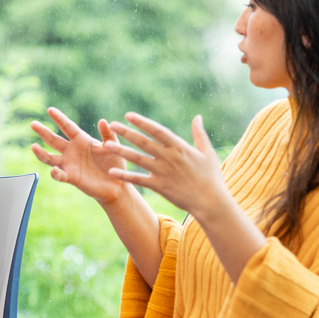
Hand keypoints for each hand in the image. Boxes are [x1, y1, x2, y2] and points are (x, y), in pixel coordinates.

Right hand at [31, 107, 132, 205]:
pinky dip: (56, 173)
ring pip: (50, 158)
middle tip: (32, 124)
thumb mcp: (113, 146)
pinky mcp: (72, 178)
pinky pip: (60, 175)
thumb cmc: (115, 163)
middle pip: (53, 140)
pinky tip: (54, 170)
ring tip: (33, 147)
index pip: (67, 127)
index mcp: (81, 140)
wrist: (116, 185)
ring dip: (41, 153)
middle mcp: (72, 151)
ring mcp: (70, 164)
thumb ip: (108, 135)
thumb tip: (103, 121)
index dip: (59, 118)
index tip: (50, 109)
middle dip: (43, 132)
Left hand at [104, 113, 230, 220]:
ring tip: (106, 145)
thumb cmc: (211, 177)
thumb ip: (199, 134)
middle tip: (112, 125)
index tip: (128, 115)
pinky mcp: (159, 186)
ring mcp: (163, 172)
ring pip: (138, 159)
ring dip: (121, 151)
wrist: (210, 202)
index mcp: (179, 147)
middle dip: (127, 132)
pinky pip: (139, 179)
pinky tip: (112, 172)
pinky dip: (125, 176)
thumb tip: (198, 117)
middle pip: (143, 142)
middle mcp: (169, 157)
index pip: (157, 130)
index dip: (142, 122)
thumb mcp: (207, 152)